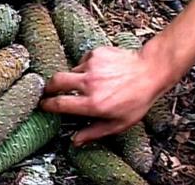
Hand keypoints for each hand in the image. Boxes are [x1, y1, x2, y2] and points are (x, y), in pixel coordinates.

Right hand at [40, 46, 167, 146]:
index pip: (60, 104)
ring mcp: (92, 66)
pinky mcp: (96, 54)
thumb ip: (94, 132)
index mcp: (93, 103)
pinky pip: (83, 61)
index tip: (43, 105)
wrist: (150, 71)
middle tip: (50, 91)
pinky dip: (87, 67)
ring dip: (74, 78)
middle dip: (48, 87)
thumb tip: (75, 141)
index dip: (47, 105)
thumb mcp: (118, 123)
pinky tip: (99, 72)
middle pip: (55, 82)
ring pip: (71, 71)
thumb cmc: (137, 100)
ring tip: (89, 83)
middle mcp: (89, 84)